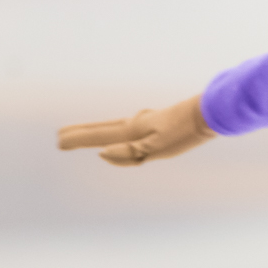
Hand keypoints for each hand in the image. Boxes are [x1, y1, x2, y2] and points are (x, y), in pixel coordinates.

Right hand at [57, 95, 215, 165]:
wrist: (208, 114)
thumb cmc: (184, 132)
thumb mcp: (158, 147)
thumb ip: (130, 152)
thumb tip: (102, 153)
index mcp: (133, 129)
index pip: (99, 136)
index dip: (78, 140)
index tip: (59, 142)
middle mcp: (136, 123)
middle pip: (103, 129)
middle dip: (82, 133)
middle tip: (61, 136)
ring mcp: (147, 123)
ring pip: (115, 129)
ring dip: (97, 133)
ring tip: (84, 136)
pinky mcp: (158, 124)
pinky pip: (130, 133)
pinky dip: (117, 134)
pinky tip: (123, 136)